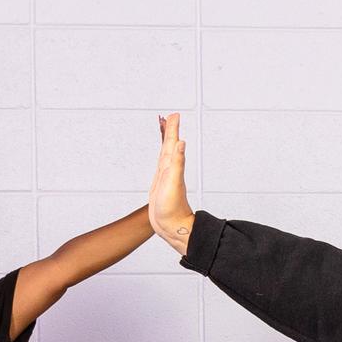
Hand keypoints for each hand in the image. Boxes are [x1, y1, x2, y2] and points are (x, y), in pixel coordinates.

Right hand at [149, 112, 192, 252]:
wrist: (171, 226)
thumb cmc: (173, 208)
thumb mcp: (174, 182)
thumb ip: (178, 162)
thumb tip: (181, 143)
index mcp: (172, 166)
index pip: (172, 142)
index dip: (172, 128)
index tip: (174, 114)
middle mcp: (169, 169)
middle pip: (169, 145)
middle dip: (169, 130)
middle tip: (170, 116)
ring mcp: (165, 177)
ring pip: (165, 154)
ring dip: (165, 141)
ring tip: (166, 130)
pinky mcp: (160, 185)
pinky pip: (160, 165)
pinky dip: (161, 157)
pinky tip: (163, 156)